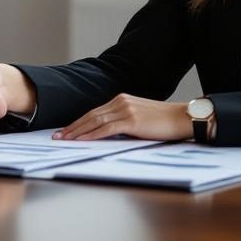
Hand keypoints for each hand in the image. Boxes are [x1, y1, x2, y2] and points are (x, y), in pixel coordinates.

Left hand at [54, 95, 190, 141]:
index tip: (66, 130)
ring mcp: (125, 110)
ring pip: (95, 121)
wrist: (183, 117)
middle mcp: (121, 101)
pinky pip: (106, 129)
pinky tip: (81, 141)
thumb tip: (109, 134)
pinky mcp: (131, 120)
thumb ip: (124, 122)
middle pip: (90, 115)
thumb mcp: (140, 118)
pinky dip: (91, 135)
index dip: (79, 122)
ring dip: (77, 132)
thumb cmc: (164, 122)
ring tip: (64, 140)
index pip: (94, 112)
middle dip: (72, 127)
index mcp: (122, 99)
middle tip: (57, 136)